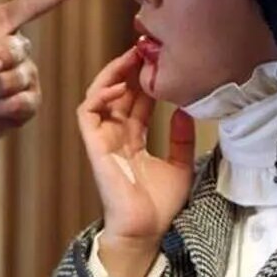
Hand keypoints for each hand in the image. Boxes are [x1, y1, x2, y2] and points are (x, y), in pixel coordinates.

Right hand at [77, 48, 194, 276]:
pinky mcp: (94, 145)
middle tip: (147, 48)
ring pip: (100, 96)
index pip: (136, 101)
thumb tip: (188, 110)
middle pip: (119, 93)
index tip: (160, 61)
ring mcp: (102, 139)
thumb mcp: (180, 165)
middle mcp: (115, 135)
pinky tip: (119, 86)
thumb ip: (181, 139)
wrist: (145, 229)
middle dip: (131, 69)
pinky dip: (100, 95)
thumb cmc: (159, 205)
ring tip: (132, 58)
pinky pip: (88, 112)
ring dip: (114, 74)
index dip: (146, 80)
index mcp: (133, 140)